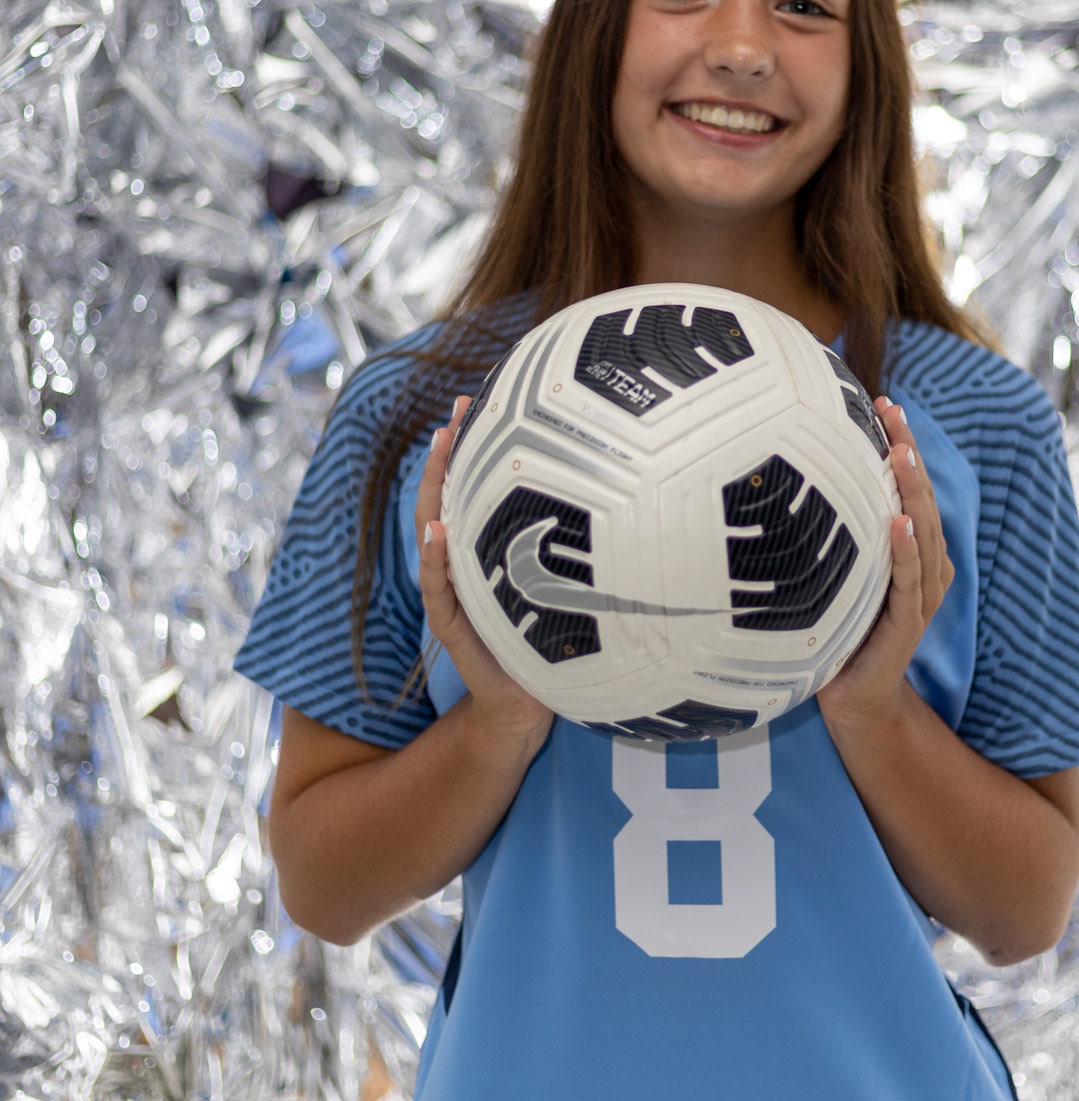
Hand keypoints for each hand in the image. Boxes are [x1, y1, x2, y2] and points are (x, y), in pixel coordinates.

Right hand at [416, 395, 554, 743]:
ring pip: (434, 533)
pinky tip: (437, 532)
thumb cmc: (553, 636)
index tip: (480, 397)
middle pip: (446, 497)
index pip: (472, 487)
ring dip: (435, 492)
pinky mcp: (456, 626)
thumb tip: (623, 488)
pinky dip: (434, 560)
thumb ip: (573, 541)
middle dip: (449, 453)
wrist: (531, 703)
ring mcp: (453, 592)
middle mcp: (462, 563)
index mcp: (484, 548)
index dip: (472, 444)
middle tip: (459, 410)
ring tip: (441, 451)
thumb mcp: (564, 581)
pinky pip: (439, 589)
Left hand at [816, 397, 953, 731]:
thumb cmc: (839, 631)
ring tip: (900, 454)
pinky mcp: (908, 623)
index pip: (908, 486)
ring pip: (923, 530)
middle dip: (908, 452)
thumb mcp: (831, 574)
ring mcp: (920, 594)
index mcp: (908, 550)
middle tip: (891, 410)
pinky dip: (907, 550)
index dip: (901, 444)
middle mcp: (923, 565)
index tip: (883, 403)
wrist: (853, 701)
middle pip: (921, 497)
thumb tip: (778, 482)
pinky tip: (899, 522)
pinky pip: (910, 580)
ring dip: (912, 491)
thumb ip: (828, 537)